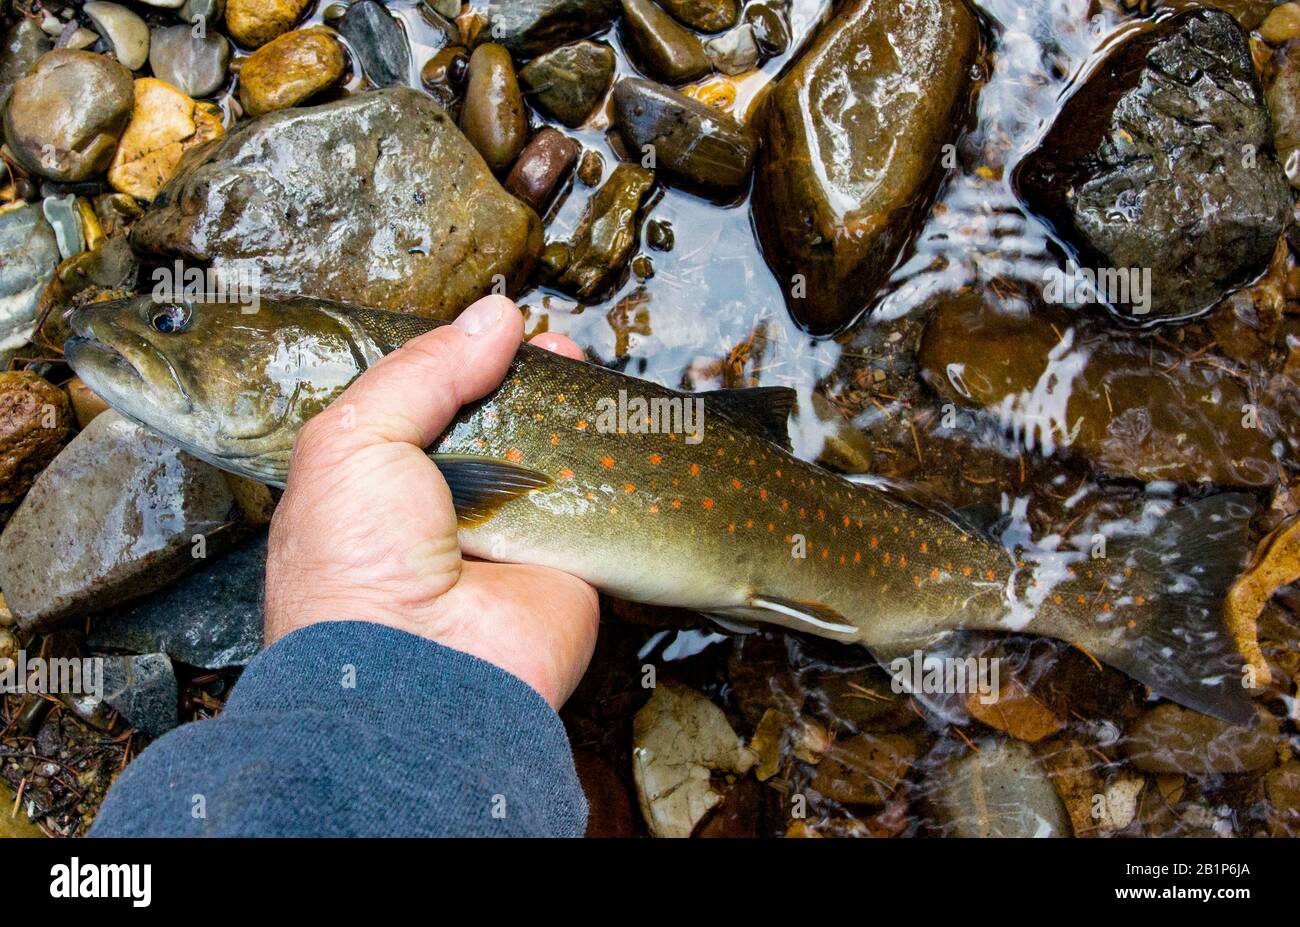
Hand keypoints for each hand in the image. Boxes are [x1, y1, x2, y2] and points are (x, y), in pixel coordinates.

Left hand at [264, 296, 599, 708]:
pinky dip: (614, 463)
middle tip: (554, 349)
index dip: (464, 364)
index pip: (430, 406)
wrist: (418, 673)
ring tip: (585, 372)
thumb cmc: (355, 566)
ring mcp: (512, 535)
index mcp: (382, 482)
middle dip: (529, 381)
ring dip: (574, 414)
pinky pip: (599, 499)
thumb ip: (423, 372)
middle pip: (501, 425)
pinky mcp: (571, 559)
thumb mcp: (356, 440)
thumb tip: (494, 320)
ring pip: (554, 455)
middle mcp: (448, 509)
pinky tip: (620, 422)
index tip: (498, 332)